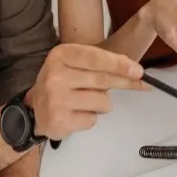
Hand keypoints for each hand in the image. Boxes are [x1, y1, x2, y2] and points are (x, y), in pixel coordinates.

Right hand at [25, 43, 146, 140]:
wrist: (35, 110)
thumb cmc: (61, 84)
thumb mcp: (74, 64)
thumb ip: (99, 64)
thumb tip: (133, 70)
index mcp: (61, 55)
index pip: (95, 58)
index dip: (119, 64)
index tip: (138, 71)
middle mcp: (55, 75)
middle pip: (102, 80)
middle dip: (125, 82)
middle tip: (142, 84)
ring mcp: (55, 99)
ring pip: (102, 102)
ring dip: (101, 104)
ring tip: (85, 102)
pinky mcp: (59, 120)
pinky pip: (92, 120)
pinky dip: (90, 118)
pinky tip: (77, 114)